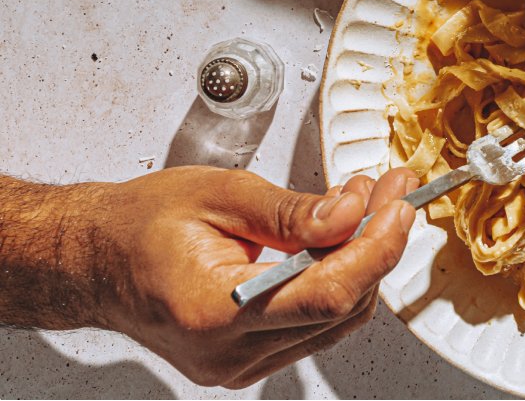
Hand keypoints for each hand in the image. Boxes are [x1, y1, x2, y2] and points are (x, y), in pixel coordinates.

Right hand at [92, 167, 417, 387]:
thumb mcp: (219, 194)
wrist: (94, 259)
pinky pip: (317, 325)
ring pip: (337, 320)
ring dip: (364, 260)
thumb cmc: (139, 225)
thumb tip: (351, 213)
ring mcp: (237, 363)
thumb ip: (292, 211)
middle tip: (391, 192)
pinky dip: (339, 280)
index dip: (375, 249)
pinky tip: (341, 239)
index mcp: (212, 311)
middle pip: (340, 309)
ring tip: (368, 206)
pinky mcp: (247, 359)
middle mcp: (226, 351)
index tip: (399, 207)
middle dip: (378, 244)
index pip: (324, 295)